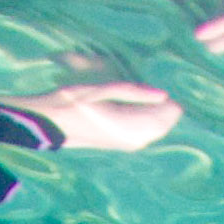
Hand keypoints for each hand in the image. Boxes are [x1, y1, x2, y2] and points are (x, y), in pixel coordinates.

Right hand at [16, 81, 186, 152]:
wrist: (51, 124)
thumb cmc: (72, 101)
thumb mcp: (103, 89)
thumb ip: (135, 92)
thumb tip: (164, 94)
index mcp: (131, 126)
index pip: (169, 113)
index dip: (172, 97)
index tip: (167, 79)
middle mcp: (135, 140)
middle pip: (166, 122)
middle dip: (167, 105)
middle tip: (157, 85)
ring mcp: (130, 144)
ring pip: (159, 128)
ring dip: (159, 112)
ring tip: (149, 93)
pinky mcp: (125, 143)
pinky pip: (149, 131)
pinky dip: (151, 118)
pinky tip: (141, 104)